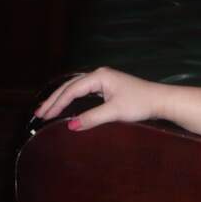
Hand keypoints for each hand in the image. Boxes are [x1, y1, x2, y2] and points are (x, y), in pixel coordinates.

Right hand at [33, 67, 160, 130]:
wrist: (161, 100)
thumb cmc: (140, 103)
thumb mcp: (115, 112)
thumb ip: (91, 118)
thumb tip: (70, 126)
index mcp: (99, 76)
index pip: (71, 90)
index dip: (57, 103)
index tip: (45, 116)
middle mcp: (99, 75)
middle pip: (70, 86)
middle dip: (54, 100)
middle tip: (39, 113)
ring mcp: (104, 80)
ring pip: (76, 88)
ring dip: (61, 98)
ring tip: (46, 109)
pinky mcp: (108, 87)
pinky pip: (84, 91)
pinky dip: (72, 98)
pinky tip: (66, 105)